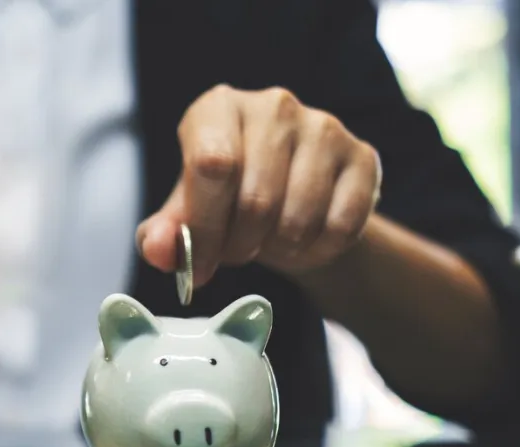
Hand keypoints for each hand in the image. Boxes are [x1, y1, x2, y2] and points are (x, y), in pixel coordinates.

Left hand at [137, 85, 382, 283]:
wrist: (290, 197)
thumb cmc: (227, 199)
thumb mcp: (186, 214)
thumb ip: (163, 233)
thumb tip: (157, 250)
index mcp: (217, 108)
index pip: (211, 166)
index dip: (204, 228)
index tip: (199, 266)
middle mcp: (273, 106)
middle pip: (256, 200)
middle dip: (239, 246)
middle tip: (235, 254)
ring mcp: (323, 126)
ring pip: (298, 217)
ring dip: (279, 250)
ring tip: (268, 243)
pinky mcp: (362, 156)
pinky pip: (341, 225)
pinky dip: (318, 250)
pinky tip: (305, 241)